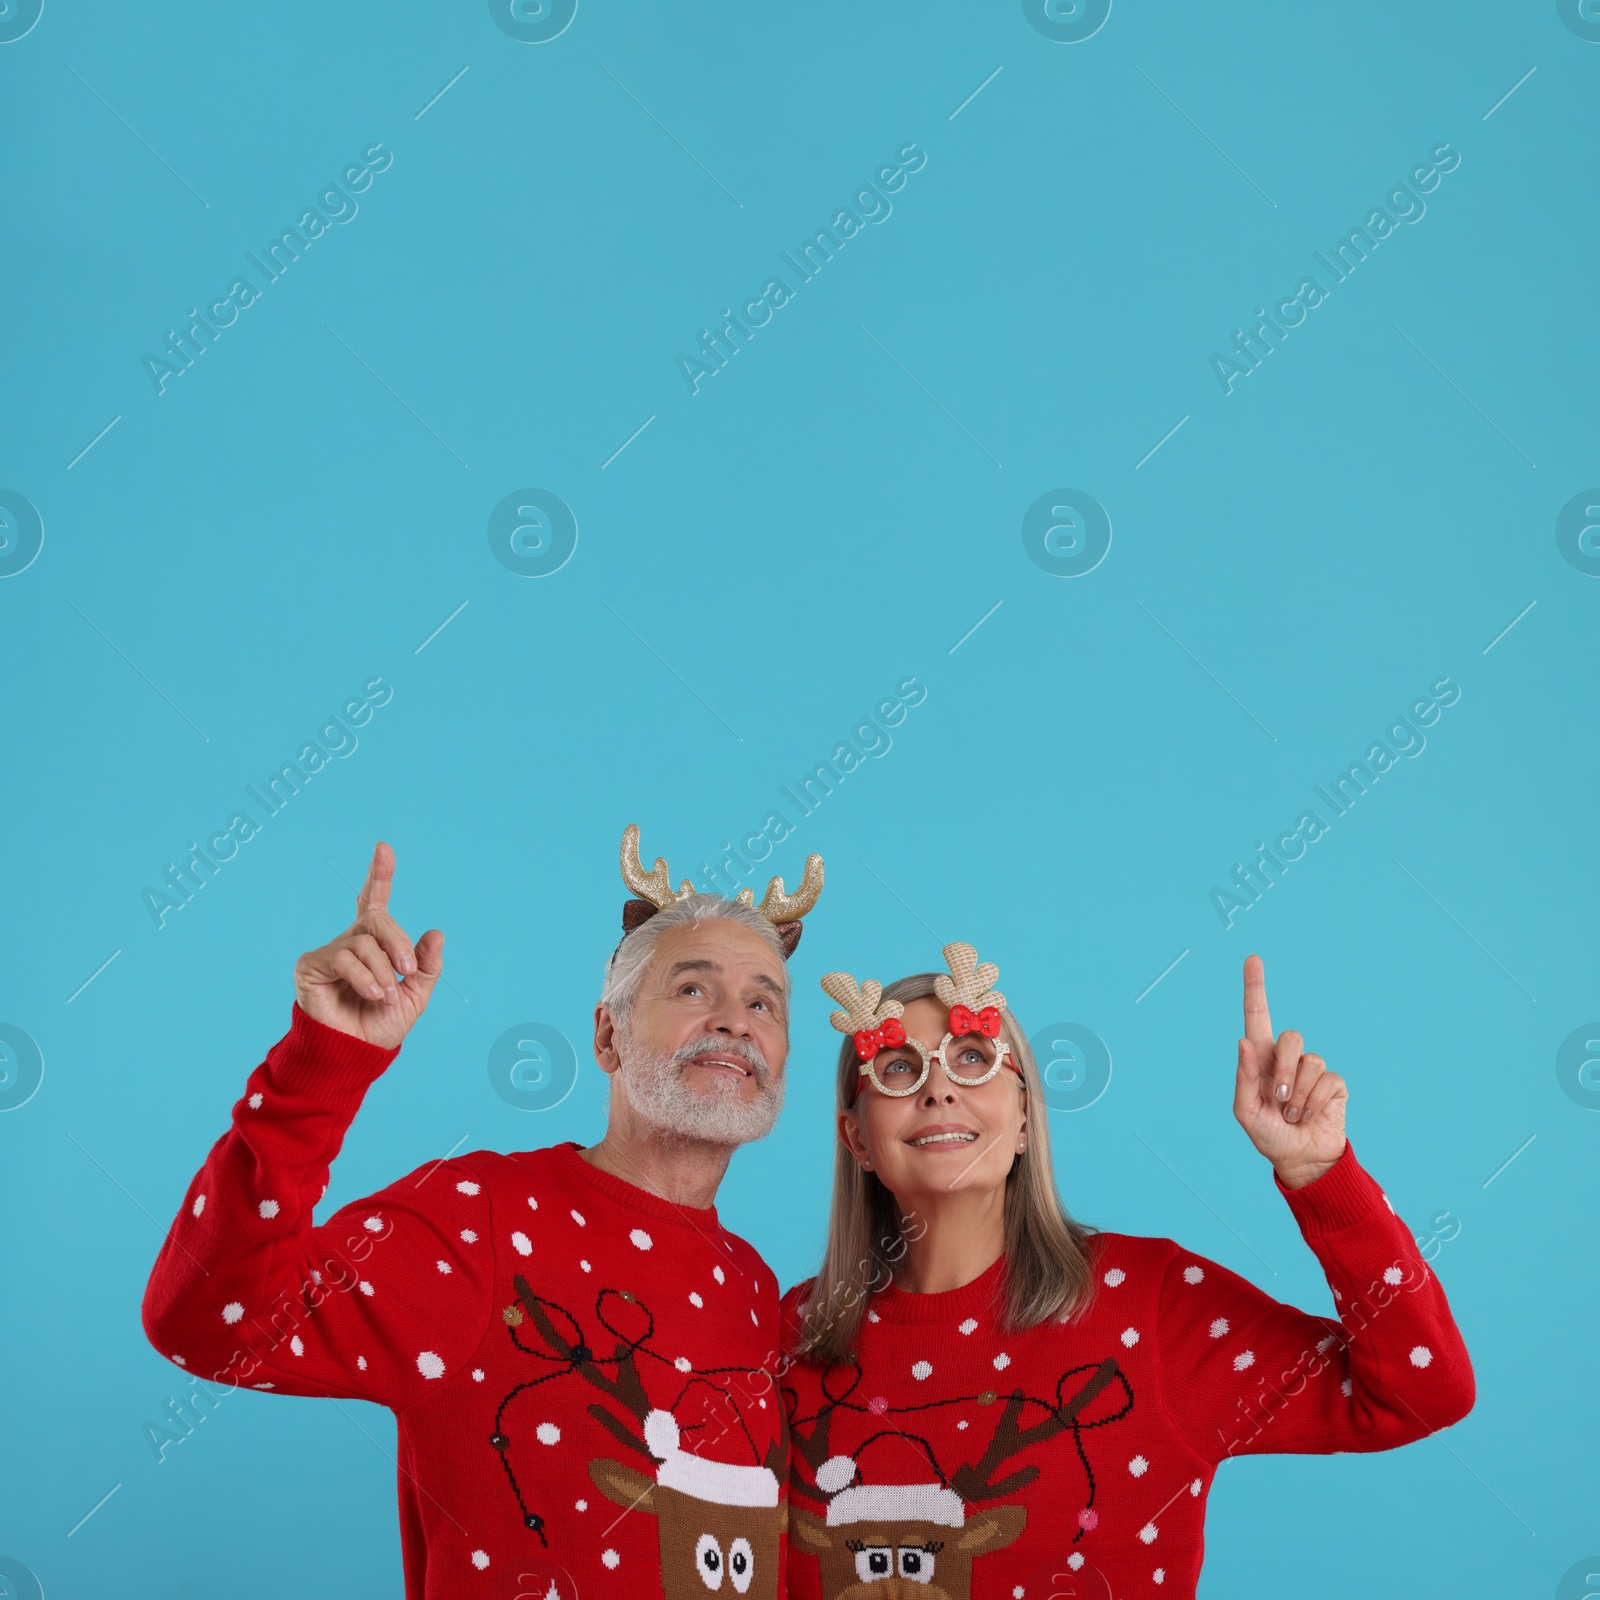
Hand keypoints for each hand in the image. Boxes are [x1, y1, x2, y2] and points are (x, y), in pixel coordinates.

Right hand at [293, 842, 444, 1049]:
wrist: (356, 1053)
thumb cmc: (381, 1024)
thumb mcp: (415, 993)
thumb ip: (426, 965)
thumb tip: (436, 933)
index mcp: (375, 943)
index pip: (376, 901)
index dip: (379, 875)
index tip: (383, 848)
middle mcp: (351, 941)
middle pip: (378, 918)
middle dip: (398, 942)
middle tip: (406, 969)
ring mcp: (330, 952)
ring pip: (364, 940)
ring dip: (382, 969)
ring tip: (384, 993)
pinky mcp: (312, 966)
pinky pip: (345, 957)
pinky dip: (365, 976)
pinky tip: (371, 993)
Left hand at [1233, 953, 1346, 1187]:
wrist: (1300, 1159)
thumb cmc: (1268, 1135)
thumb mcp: (1246, 1111)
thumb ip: (1243, 1077)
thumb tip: (1243, 1042)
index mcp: (1260, 1059)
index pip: (1257, 1016)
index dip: (1254, 987)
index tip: (1252, 958)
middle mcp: (1287, 1059)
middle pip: (1290, 1037)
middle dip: (1283, 1070)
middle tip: (1278, 1099)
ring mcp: (1312, 1070)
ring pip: (1309, 1060)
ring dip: (1298, 1094)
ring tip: (1292, 1113)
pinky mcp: (1334, 1085)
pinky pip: (1327, 1080)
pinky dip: (1314, 1102)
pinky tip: (1309, 1115)